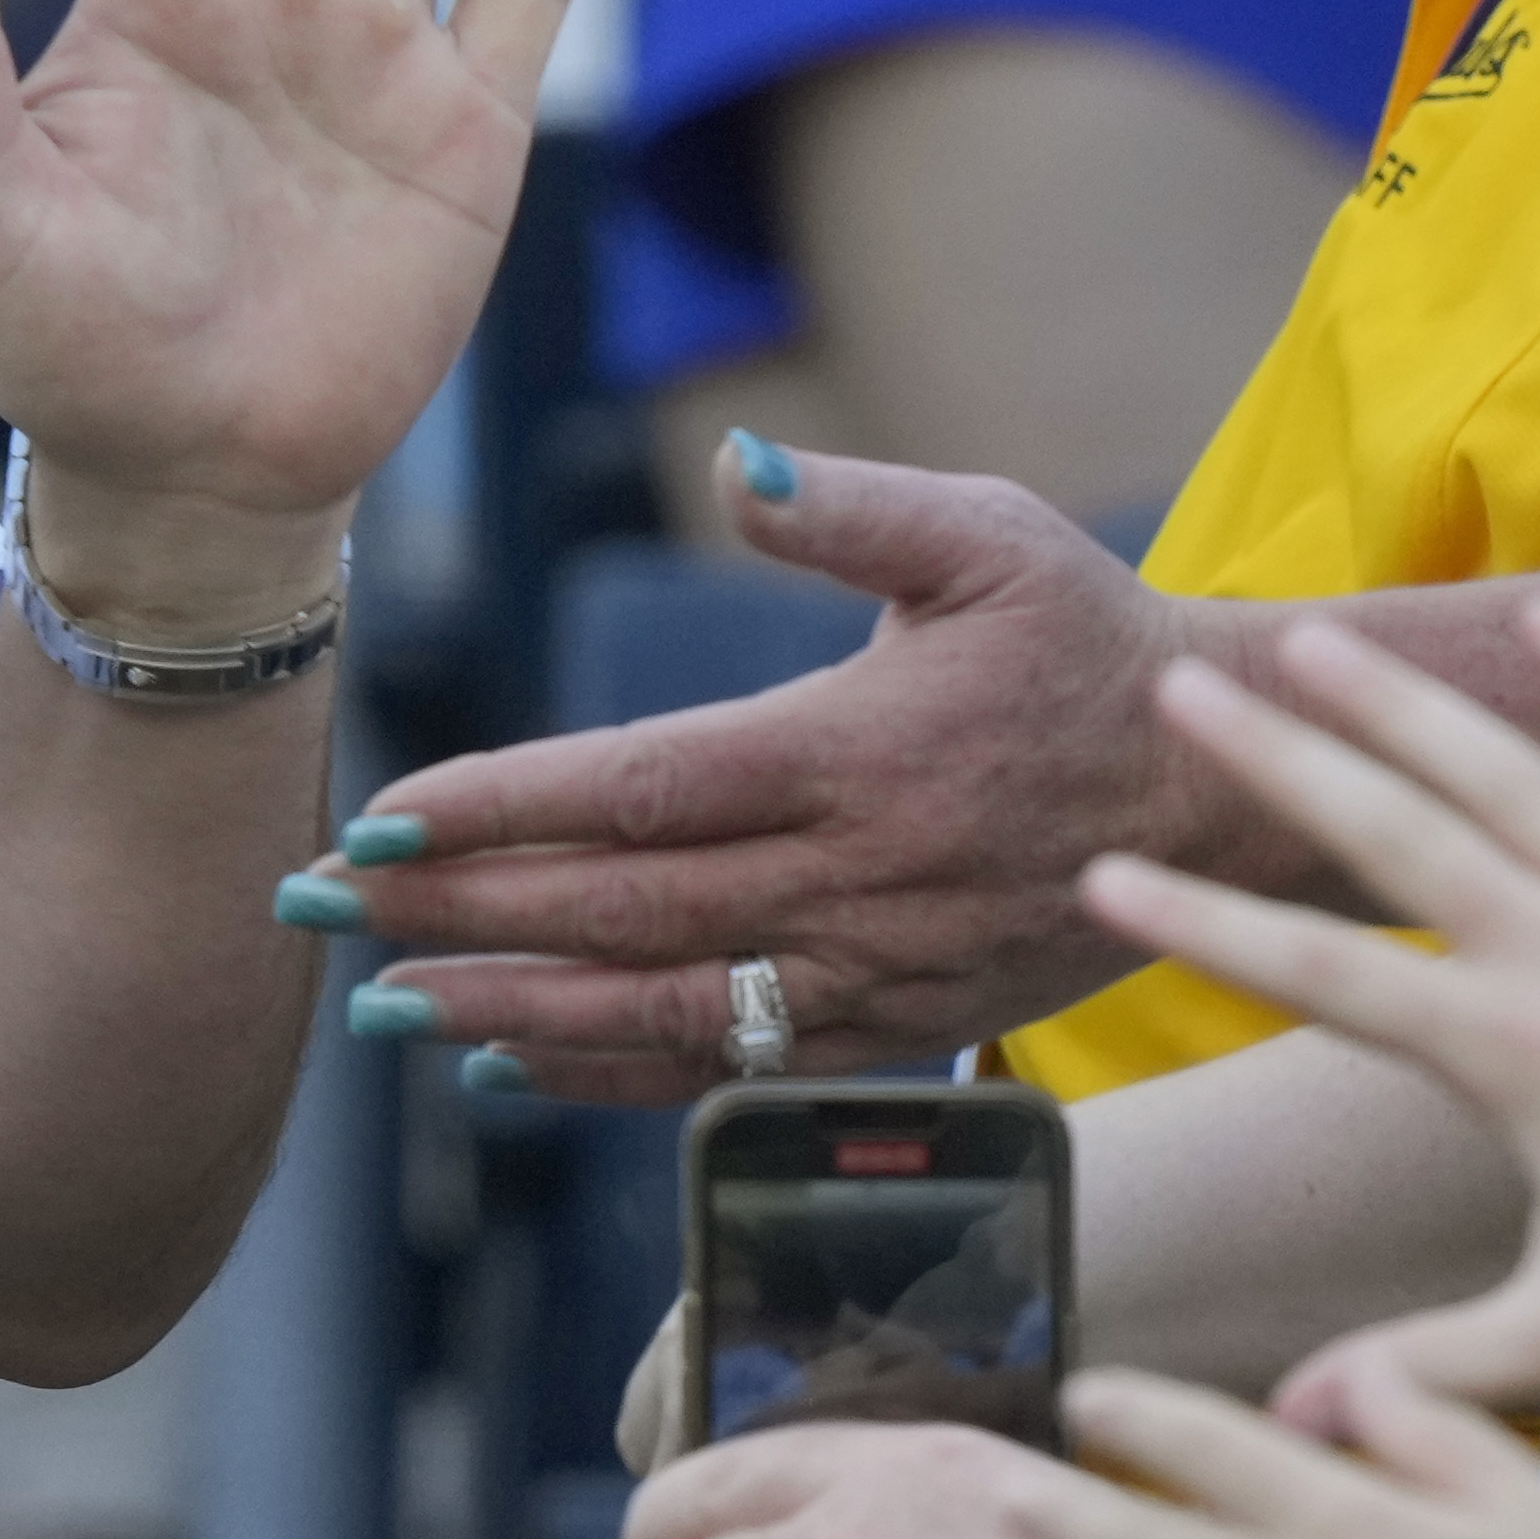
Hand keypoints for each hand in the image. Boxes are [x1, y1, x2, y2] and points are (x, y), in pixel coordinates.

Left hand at [311, 451, 1201, 1091]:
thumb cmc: (1091, 644)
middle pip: (618, 908)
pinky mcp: (900, 1027)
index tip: (376, 820)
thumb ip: (855, 509)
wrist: (1225, 794)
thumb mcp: (996, 540)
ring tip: (379, 1006)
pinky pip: (733, 1066)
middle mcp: (855, 877)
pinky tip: (505, 1068)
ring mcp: (876, 968)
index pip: (637, 789)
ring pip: (661, 1008)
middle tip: (315, 909)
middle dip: (454, 913)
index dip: (498, 811)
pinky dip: (613, 1076)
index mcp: (856, 753)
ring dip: (509, 1011)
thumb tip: (737, 462)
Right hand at [1080, 606, 1539, 1412]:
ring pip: (1510, 776)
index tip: (1100, 876)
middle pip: (1397, 835)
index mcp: (1515, 1055)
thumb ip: (1439, 1373)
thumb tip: (1299, 1425)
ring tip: (1309, 633)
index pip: (1322, 978)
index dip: (1201, 926)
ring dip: (1405, 698)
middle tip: (1179, 684)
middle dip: (1279, 756)